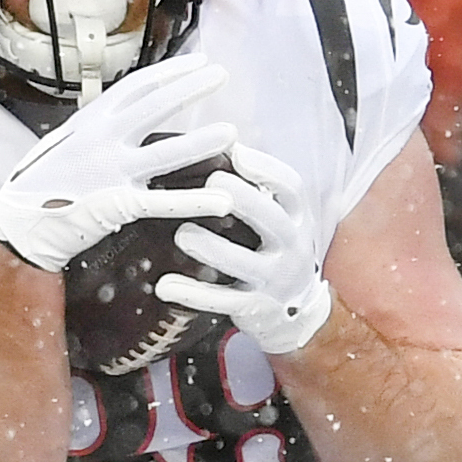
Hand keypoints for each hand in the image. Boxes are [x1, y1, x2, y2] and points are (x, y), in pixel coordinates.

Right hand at [0, 59, 237, 271]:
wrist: (19, 223)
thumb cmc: (41, 184)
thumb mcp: (67, 142)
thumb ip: (97, 126)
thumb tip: (120, 112)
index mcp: (91, 121)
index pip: (138, 86)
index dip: (171, 72)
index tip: (198, 61)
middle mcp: (102, 139)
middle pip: (155, 106)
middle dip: (190, 87)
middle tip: (222, 74)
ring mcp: (110, 171)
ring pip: (165, 153)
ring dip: (201, 142)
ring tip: (232, 132)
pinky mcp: (117, 203)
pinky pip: (163, 202)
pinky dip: (194, 202)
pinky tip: (222, 199)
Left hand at [157, 142, 334, 354]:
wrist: (297, 313)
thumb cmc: (276, 251)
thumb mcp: (279, 219)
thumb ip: (256, 192)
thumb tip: (214, 147)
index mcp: (297, 218)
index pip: (290, 188)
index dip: (265, 169)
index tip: (236, 152)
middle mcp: (292, 247)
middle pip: (272, 221)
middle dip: (244, 201)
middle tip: (211, 184)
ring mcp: (274, 280)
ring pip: (244, 263)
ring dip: (212, 248)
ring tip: (183, 234)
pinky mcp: (254, 308)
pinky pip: (222, 301)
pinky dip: (193, 294)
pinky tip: (165, 286)